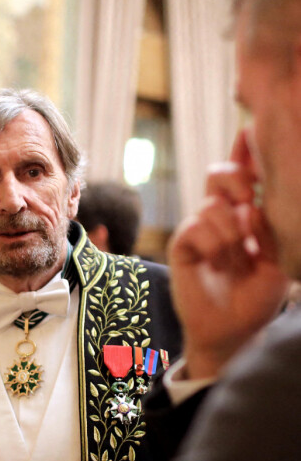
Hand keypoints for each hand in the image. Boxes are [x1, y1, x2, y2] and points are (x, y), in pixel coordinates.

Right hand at [169, 128, 288, 378]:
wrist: (232, 330)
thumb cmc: (257, 297)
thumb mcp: (277, 261)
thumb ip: (268, 228)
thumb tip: (253, 202)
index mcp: (246, 215)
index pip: (245, 174)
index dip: (246, 150)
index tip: (251, 130)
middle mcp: (221, 216)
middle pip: (221, 173)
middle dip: (237, 177)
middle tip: (249, 200)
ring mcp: (200, 228)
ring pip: (213, 205)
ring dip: (233, 233)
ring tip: (238, 259)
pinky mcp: (182, 243)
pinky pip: (196, 227)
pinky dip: (213, 245)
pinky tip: (218, 263)